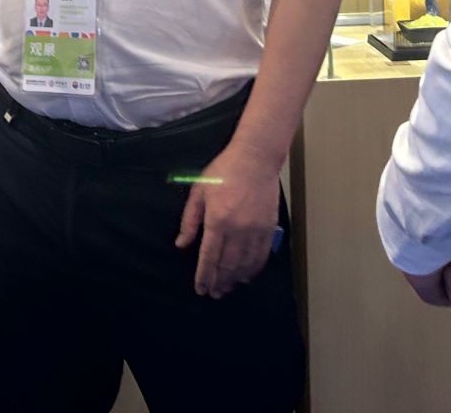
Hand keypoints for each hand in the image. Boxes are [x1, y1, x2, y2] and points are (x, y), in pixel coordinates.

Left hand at [175, 142, 280, 299]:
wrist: (255, 158)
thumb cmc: (223, 171)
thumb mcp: (199, 191)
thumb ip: (190, 220)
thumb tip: (181, 244)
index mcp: (217, 220)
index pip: (209, 257)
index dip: (204, 276)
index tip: (200, 289)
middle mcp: (237, 229)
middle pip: (227, 265)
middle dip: (219, 282)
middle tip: (214, 293)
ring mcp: (255, 230)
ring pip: (245, 264)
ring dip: (235, 279)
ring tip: (227, 288)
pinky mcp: (269, 228)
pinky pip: (261, 255)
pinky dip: (254, 269)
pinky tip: (246, 276)